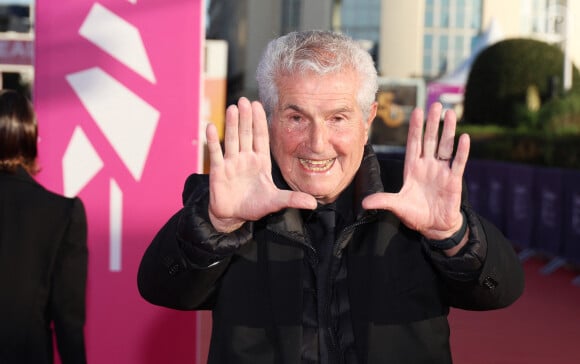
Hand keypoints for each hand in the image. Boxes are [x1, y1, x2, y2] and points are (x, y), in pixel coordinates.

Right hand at [206, 97, 316, 232]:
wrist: (233, 216)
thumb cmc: (254, 206)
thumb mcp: (276, 202)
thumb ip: (292, 199)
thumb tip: (313, 203)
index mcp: (260, 162)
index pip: (261, 137)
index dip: (260, 122)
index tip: (258, 105)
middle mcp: (245, 159)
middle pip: (246, 134)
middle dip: (246, 118)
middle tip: (245, 100)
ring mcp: (231, 163)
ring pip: (232, 140)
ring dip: (232, 124)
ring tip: (232, 108)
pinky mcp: (218, 171)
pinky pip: (216, 153)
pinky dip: (213, 141)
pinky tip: (211, 126)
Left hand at [362, 102, 469, 240]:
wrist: (434, 226)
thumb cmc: (415, 214)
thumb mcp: (397, 206)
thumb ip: (382, 201)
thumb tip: (364, 204)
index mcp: (412, 168)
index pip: (414, 143)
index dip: (415, 128)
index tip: (417, 111)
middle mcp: (427, 166)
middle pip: (430, 140)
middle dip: (432, 123)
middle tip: (436, 104)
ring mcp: (441, 171)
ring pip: (445, 146)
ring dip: (448, 130)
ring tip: (450, 113)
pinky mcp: (454, 180)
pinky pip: (458, 162)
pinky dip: (462, 151)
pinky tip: (464, 137)